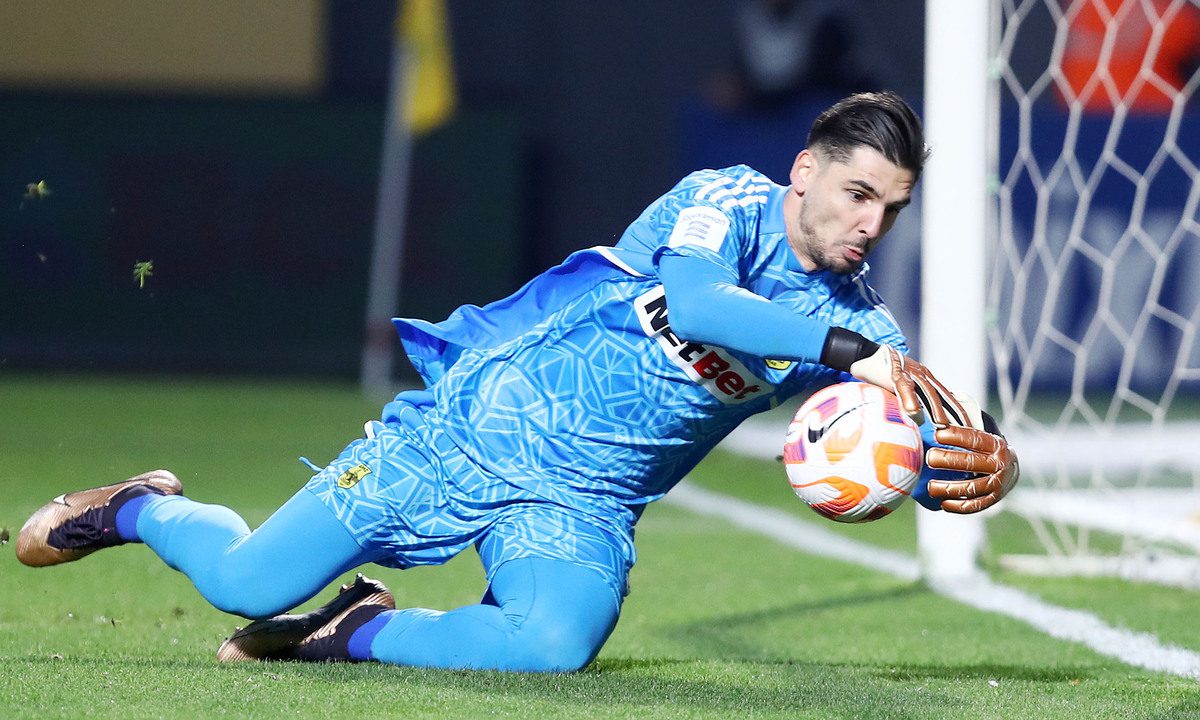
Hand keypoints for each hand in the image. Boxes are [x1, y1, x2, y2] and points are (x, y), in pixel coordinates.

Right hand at [848, 344, 984, 428]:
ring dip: (937, 410)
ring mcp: (911, 373)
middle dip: (958, 415)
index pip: (949, 398)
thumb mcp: (899, 390)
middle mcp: (923, 376)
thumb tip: (915, 426)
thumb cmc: (880, 375)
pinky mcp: (895, 372)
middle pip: (945, 398)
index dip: (961, 413)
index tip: (973, 429)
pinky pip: (904, 388)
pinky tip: (914, 414)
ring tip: (943, 426)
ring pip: (928, 394)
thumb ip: (909, 404)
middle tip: (967, 433)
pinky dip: (910, 400)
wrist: (863, 353)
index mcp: (927, 380)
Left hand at [923, 425, 1019, 513]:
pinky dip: (958, 506)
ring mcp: (998, 484)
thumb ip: (966, 424)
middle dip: (947, 460)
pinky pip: (974, 505)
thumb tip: (938, 414)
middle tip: (929, 458)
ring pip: (971, 487)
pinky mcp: (993, 500)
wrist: (1010, 470)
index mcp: (996, 445)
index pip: (974, 438)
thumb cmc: (985, 448)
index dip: (955, 436)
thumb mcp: (983, 433)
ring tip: (930, 486)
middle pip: (970, 462)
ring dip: (948, 488)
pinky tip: (942, 504)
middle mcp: (1000, 464)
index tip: (936, 435)